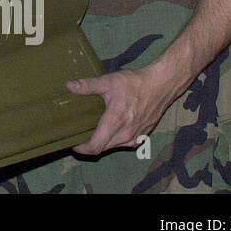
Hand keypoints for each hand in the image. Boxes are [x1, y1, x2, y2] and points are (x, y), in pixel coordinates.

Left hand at [67, 65, 182, 155]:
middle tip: (78, 134)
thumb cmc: (135, 83)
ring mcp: (135, 137)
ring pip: (113, 147)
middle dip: (89, 145)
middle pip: (102, 149)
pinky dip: (114, 141)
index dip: (82, 148)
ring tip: (92, 131)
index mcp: (115, 122)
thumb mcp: (109, 81)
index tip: (72, 142)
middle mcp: (126, 134)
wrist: (161, 86)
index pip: (96, 146)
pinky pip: (124, 144)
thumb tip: (69, 86)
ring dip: (102, 143)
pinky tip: (109, 129)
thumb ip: (88, 85)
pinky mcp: (142, 137)